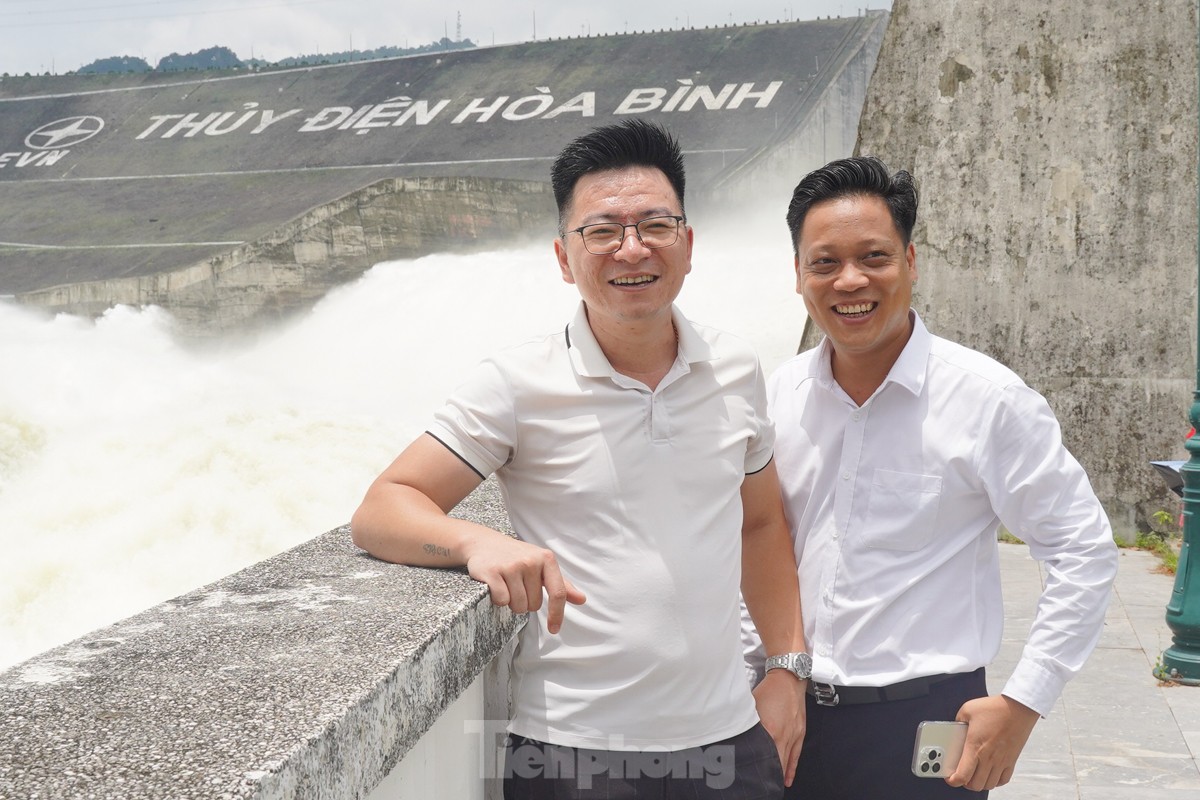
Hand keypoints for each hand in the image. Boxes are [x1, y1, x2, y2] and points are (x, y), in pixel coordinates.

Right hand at [464, 535, 585, 633]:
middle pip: (534, 604)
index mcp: (546, 559)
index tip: (554, 629)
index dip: (557, 614)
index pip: (558, 593)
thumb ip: (561, 584)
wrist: (484, 543)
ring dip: (512, 603)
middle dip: (526, 603)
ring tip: (507, 586)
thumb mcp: (542, 565)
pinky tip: (495, 586)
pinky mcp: (493, 572)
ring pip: (518, 605)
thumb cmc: (517, 556)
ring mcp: (511, 566)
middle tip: (517, 587)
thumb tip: (582, 600)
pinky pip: (502, 601)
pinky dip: (499, 599)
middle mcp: (530, 561)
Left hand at [752, 670, 806, 786]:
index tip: (751, 778)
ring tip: (772, 787)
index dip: (757, 769)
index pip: (763, 756)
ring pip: (786, 762)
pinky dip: (791, 769)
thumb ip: (746, 723)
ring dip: (779, 775)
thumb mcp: (751, 707)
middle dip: (768, 776)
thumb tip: (736, 734)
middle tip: (761, 787)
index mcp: (769, 729)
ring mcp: (793, 735)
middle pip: (775, 762)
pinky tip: (788, 779)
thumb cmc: (769, 690)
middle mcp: (783, 735)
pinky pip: (796, 755)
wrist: (789, 678)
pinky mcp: (800, 732)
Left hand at [947, 694, 1039, 790]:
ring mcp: (1001, 761)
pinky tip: (989, 773)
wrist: (1018, 708)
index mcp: (975, 746)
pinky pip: (1003, 780)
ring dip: (979, 783)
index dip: (953, 780)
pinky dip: (995, 781)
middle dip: (965, 783)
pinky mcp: (1011, 760)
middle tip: (960, 774)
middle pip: (975, 785)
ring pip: (989, 784)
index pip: (962, 775)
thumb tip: (954, 729)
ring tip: (973, 774)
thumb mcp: (967, 710)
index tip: (949, 778)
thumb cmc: (995, 708)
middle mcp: (988, 757)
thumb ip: (957, 722)